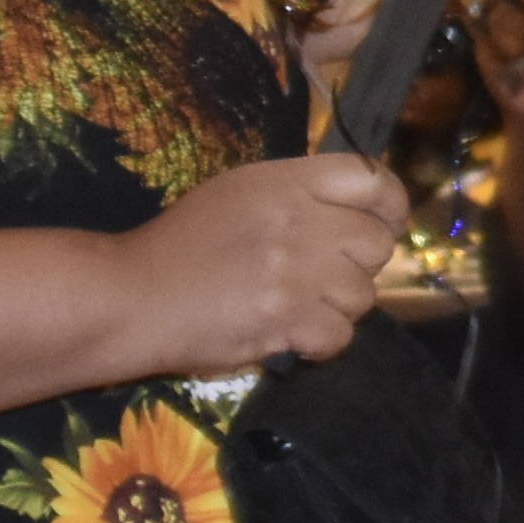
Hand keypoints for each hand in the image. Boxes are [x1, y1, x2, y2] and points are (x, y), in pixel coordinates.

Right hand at [124, 152, 403, 373]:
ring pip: (362, 295)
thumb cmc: (182, 244)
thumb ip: (298, 194)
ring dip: (337, 306)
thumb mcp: (238, 193)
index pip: (371, 180)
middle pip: (376, 244)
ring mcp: (295, 272)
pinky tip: (292, 335)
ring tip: (297, 305)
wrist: (132, 297)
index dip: (391, 204)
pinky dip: (321, 342)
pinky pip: (340, 335)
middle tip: (321, 275)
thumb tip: (360, 211)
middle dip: (357, 264)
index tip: (387, 223)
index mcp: (285, 181)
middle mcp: (298, 221)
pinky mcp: (287, 320)